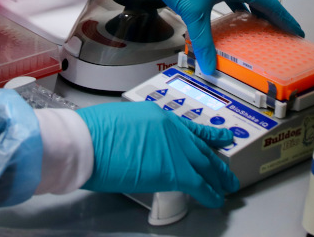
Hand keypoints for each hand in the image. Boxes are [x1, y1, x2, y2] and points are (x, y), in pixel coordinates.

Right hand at [77, 102, 238, 207]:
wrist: (87, 142)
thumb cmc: (92, 133)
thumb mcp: (120, 121)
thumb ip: (139, 133)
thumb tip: (142, 147)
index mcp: (157, 114)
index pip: (187, 128)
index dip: (205, 136)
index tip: (217, 138)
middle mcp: (171, 129)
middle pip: (200, 147)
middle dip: (215, 161)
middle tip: (225, 169)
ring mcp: (175, 149)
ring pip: (205, 165)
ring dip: (217, 177)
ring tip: (226, 186)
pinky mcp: (174, 171)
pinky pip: (200, 184)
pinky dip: (210, 193)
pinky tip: (215, 199)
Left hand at [135, 0, 303, 73]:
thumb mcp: (193, 13)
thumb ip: (203, 41)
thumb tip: (209, 66)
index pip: (268, 2)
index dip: (283, 18)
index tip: (296, 31)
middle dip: (273, 12)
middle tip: (282, 30)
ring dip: (256, 5)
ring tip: (262, 24)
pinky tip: (236, 11)